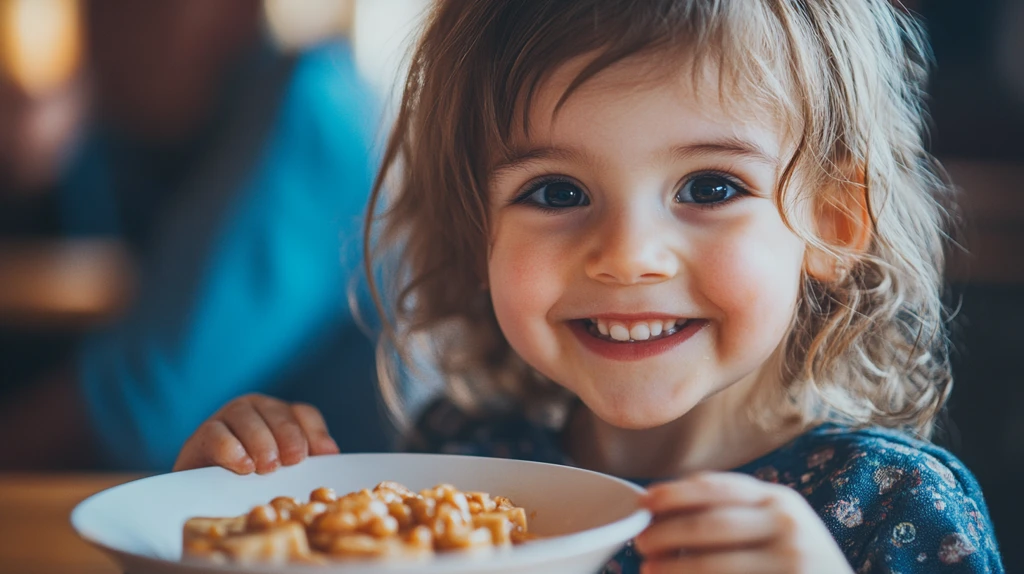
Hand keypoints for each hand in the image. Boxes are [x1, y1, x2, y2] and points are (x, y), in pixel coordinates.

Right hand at [174, 394, 339, 473]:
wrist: (202, 493)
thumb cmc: (248, 481)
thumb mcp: (280, 470)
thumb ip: (303, 459)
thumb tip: (331, 454)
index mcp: (279, 415)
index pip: (304, 414)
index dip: (315, 432)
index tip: (323, 455)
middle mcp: (254, 409)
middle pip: (277, 414)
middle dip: (289, 437)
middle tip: (292, 462)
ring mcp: (226, 418)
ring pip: (247, 418)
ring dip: (261, 442)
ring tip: (267, 468)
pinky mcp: (201, 435)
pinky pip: (217, 434)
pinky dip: (231, 449)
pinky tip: (243, 466)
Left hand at [635, 472, 852, 573]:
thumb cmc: (795, 559)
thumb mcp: (775, 523)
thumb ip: (731, 510)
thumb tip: (662, 505)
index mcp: (779, 499)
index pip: (717, 489)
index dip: (674, 494)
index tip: (644, 502)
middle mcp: (787, 525)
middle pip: (711, 525)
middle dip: (666, 533)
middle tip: (639, 542)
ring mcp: (791, 561)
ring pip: (715, 565)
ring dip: (675, 568)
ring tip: (649, 570)